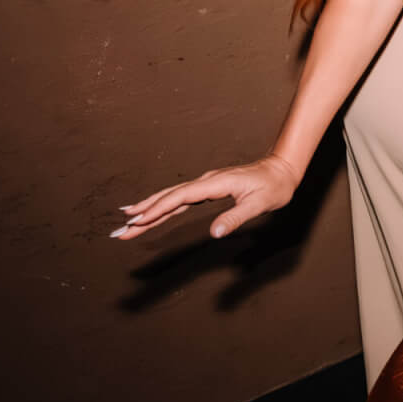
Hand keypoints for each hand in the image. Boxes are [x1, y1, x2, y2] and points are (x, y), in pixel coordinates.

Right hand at [112, 153, 305, 240]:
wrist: (282, 169)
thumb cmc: (274, 187)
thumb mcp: (260, 204)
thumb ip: (237, 217)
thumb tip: (214, 232)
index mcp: (215, 184)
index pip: (180, 197)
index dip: (158, 209)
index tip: (138, 221)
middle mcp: (206, 182)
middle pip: (168, 197)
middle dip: (143, 214)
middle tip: (119, 230)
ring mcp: (205, 185)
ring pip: (171, 197)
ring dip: (148, 210)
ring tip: (125, 222)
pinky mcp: (207, 189)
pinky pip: (180, 199)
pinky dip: (162, 207)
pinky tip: (150, 213)